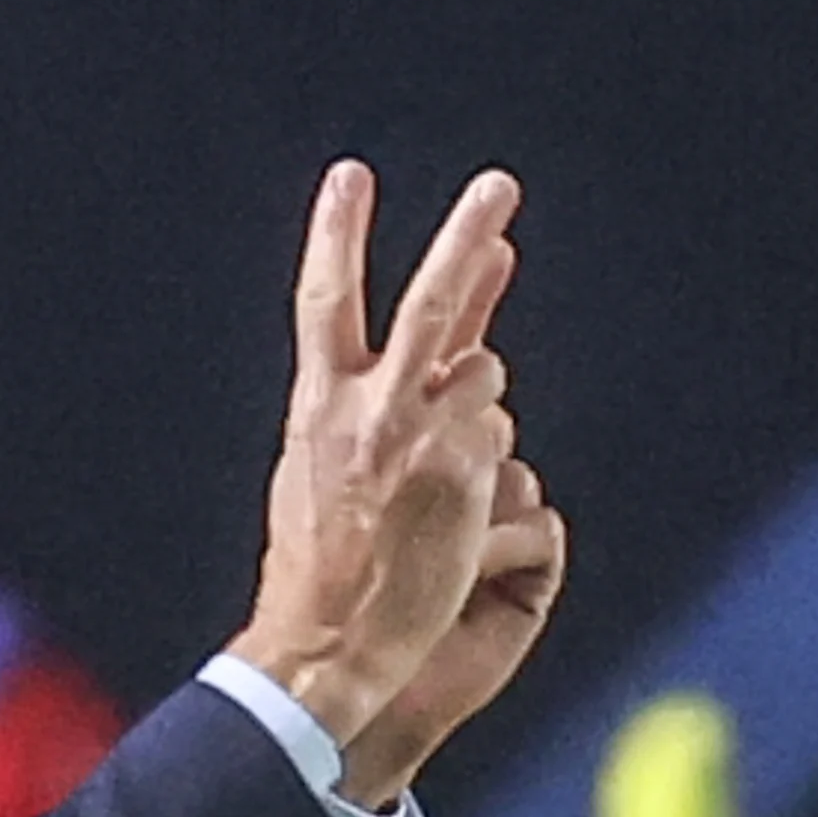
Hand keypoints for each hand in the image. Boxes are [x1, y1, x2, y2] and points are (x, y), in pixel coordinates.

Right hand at [229, 160, 526, 798]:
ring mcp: (422, 440)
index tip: (350, 176)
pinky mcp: (465, 475)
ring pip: (486, 380)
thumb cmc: (318, 564)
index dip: (336, 234)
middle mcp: (370, 410)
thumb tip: (437, 354)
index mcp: (317, 404)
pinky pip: (500, 444)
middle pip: (432, 305)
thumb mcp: (317, 467)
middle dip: (466, 238)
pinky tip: (455, 514)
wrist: (326, 640)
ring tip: (435, 481)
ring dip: (478, 413)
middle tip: (499, 186)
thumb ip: (365, 402)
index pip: (323, 300)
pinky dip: (487, 466)